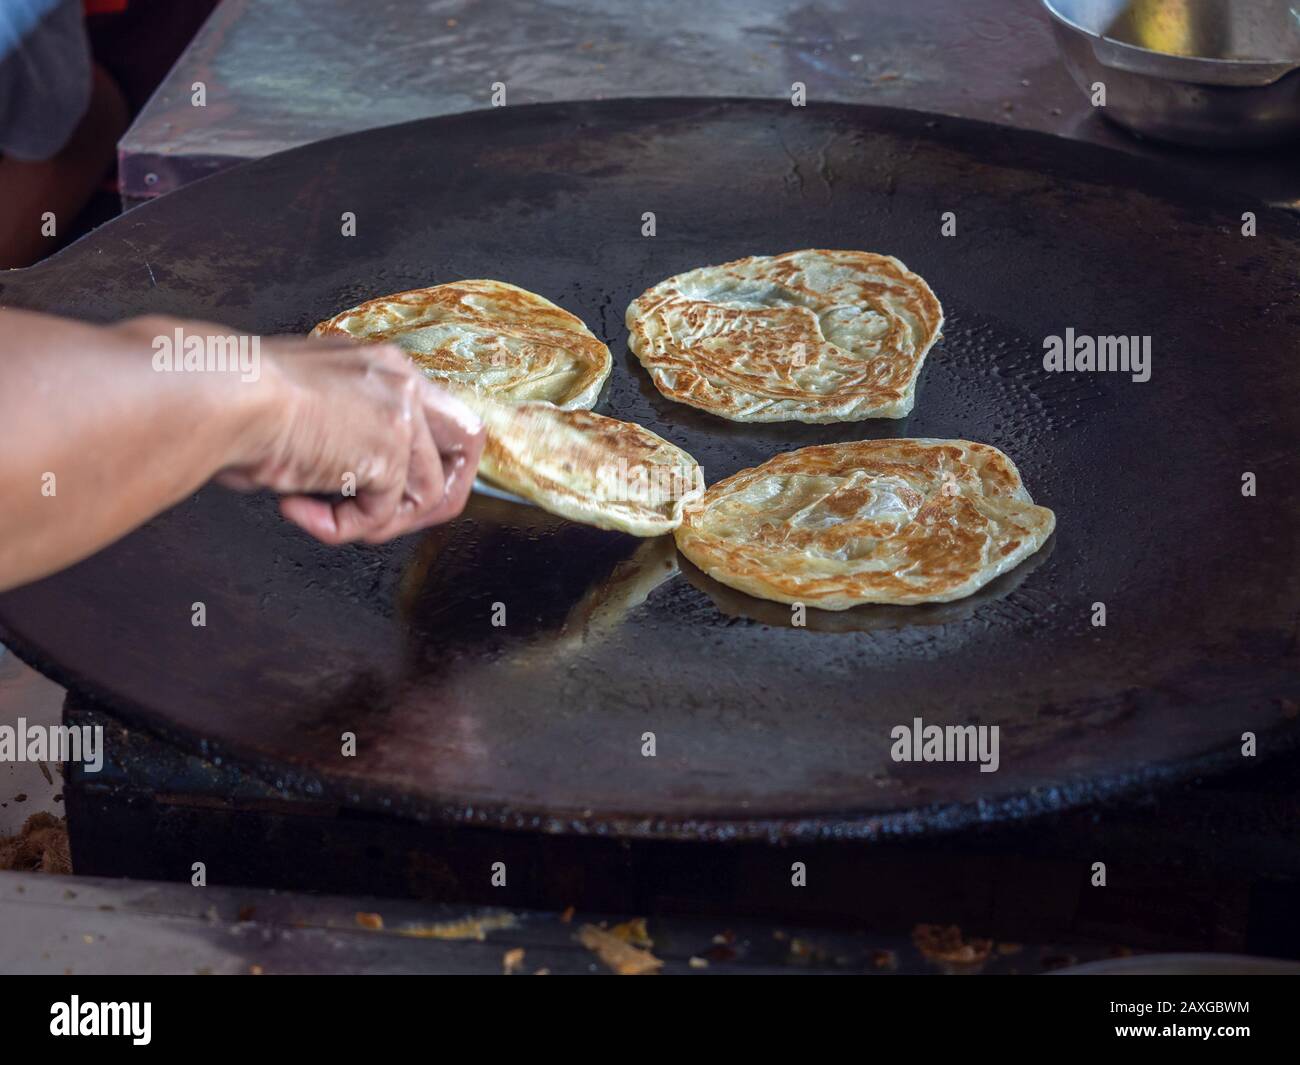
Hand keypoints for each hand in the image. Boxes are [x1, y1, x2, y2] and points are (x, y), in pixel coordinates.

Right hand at [218, 336, 485, 543]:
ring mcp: (400, 417)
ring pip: (424, 494)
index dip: (433, 461)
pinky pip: (381, 515)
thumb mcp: (303, 406)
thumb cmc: (234, 400)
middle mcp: (400, 382)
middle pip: (466, 447)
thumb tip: (357, 484)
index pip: (440, 414)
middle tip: (387, 521)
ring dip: (374, 521)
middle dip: (438, 497)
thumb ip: (342, 431)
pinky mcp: (389, 453)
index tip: (406, 492)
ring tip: (324, 515)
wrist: (219, 394)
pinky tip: (300, 508)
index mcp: (381, 365)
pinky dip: (341, 527)